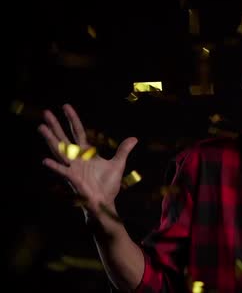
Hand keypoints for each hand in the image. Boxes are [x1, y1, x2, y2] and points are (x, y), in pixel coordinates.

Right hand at [38, 104, 137, 228]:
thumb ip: (123, 150)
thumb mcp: (118, 164)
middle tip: (46, 112)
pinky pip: (62, 171)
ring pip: (59, 151)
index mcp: (86, 153)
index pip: (78, 132)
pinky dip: (55, 166)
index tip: (66, 106)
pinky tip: (46, 160)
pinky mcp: (73, 179)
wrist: (105, 202)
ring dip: (51, 140)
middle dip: (55, 125)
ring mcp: (72, 168)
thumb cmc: (108, 184)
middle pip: (63, 138)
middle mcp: (76, 158)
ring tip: (41, 128)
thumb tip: (134, 138)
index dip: (72, 119)